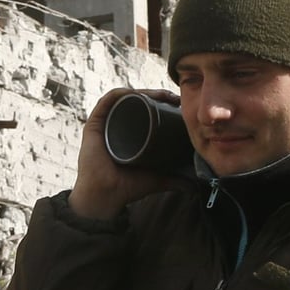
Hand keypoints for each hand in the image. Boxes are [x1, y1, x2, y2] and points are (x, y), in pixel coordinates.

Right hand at [70, 88, 182, 219]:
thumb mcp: (156, 179)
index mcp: (128, 133)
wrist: (105, 197)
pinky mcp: (94, 124)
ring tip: (163, 96)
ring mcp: (105, 123)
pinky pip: (108, 101)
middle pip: (137, 101)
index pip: (145, 110)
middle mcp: (116, 125)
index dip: (162, 103)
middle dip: (157, 95)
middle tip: (175, 98)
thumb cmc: (126, 188)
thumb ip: (175, 182)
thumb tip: (195, 186)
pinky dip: (123, 93)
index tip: (180, 104)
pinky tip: (139, 93)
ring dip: (145, 92)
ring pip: (126, 98)